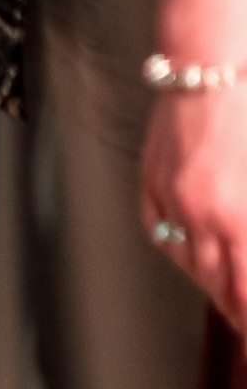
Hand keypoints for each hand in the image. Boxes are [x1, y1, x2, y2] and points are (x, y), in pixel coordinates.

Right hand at [143, 89, 246, 331]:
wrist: (210, 66)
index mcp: (238, 217)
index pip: (245, 291)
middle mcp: (200, 215)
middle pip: (217, 285)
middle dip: (235, 309)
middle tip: (244, 322)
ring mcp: (170, 198)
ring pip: (187, 263)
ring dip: (210, 284)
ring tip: (226, 296)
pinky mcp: (151, 180)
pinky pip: (160, 231)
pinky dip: (178, 250)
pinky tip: (193, 256)